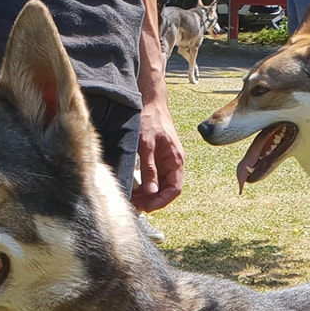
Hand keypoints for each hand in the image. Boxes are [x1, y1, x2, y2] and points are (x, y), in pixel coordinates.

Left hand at [132, 95, 184, 211]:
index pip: (175, 189)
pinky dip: (146, 186)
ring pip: (161, 186)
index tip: (147, 207)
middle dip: (153, 200)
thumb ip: (149, 169)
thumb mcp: (146, 144)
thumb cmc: (149, 119)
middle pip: (167, 190)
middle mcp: (174, 162)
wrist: (151, 102)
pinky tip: (135, 189)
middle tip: (135, 205)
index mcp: (176, 159)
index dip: (162, 201)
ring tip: (133, 199)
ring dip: (149, 195)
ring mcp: (167, 161)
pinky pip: (156, 178)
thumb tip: (151, 191)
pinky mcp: (159, 159)